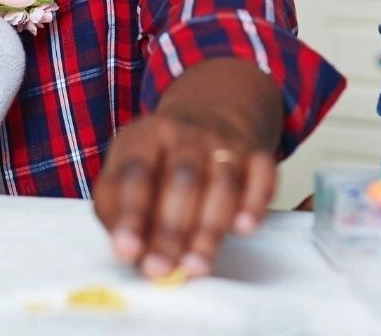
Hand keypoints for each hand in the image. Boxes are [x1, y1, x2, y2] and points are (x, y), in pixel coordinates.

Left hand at [93, 110, 276, 279]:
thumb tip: (129, 251)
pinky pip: (262, 174)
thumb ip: (117, 208)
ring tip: (194, 266)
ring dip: (209, 229)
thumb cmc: (160, 159)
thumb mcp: (126, 169)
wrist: (210, 112)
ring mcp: (225, 141)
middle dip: (171, 228)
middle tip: (160, 269)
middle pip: (183, 177)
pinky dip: (255, 202)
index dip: (131, 212)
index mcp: (147, 135)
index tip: (127, 249)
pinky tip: (243, 228)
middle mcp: (187, 133)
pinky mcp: (256, 153)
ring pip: (223, 182)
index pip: (136, 170)